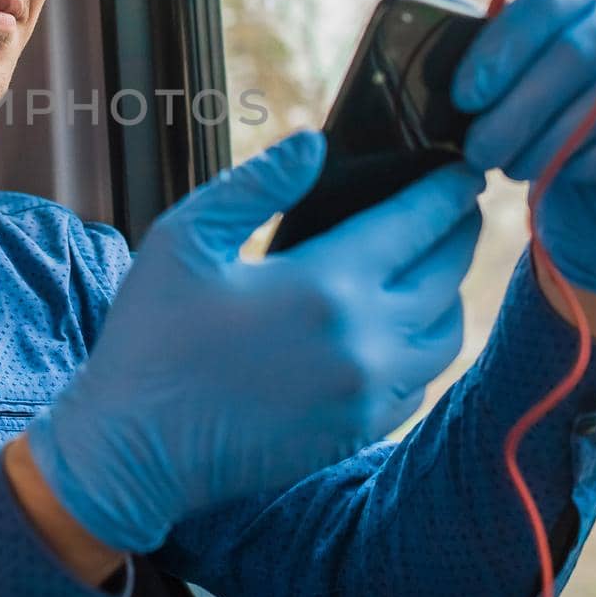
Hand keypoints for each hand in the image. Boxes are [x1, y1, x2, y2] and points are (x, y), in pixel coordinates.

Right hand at [24, 131, 485, 552]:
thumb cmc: (150, 337)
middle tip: (458, 206)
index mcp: (324, 285)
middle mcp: (364, 342)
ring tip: (436, 266)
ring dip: (450, 293)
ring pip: (445, 335)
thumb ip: (255, 185)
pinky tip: (405, 330)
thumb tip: (315, 145)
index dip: (445, 191)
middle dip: (458, 232)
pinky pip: (421, 384)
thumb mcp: (184, 240)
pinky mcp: (357, 434)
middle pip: (445, 275)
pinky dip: (425, 348)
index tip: (461, 169)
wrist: (134, 451)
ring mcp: (367, 395)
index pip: (416, 224)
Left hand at [450, 0, 595, 295]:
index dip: (500, 49)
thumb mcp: (516, 79)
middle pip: (582, 48)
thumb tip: (434, 8)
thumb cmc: (554, 120)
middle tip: (479, 149)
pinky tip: (569, 173)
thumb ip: (484, 42)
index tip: (463, 98)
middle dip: (519, 106)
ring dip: (555, 138)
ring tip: (514, 167)